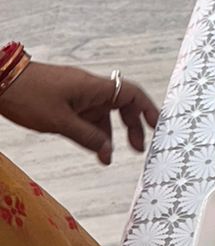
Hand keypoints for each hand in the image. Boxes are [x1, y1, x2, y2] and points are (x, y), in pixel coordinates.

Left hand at [0, 60, 158, 163]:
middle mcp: (89, 89)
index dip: (147, 108)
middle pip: (122, 105)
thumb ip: (88, 137)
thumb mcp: (60, 122)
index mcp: (93, 87)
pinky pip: (87, 118)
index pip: (131, 93)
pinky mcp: (66, 101)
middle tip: (137, 148)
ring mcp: (77, 95)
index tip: (156, 126)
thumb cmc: (27, 95)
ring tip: (107, 158)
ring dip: (109, 136)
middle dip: (132, 126)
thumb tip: (108, 150)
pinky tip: (93, 149)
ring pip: (103, 115)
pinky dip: (93, 133)